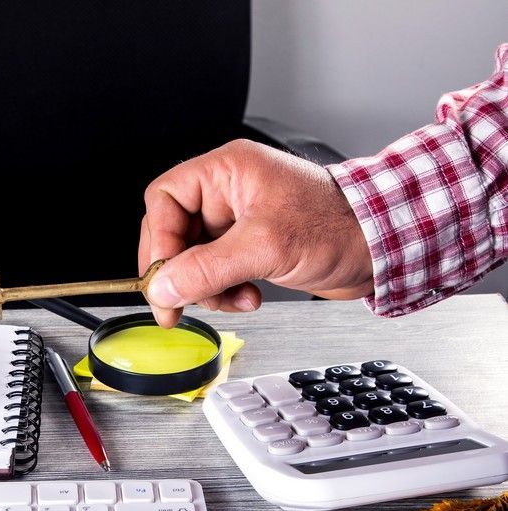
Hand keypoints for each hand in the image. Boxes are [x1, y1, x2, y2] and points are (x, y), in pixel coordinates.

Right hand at [138, 139, 373, 327]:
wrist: (386, 245)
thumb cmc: (341, 225)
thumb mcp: (264, 248)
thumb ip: (206, 269)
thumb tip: (162, 287)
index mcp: (227, 171)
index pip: (164, 200)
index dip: (159, 242)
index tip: (164, 278)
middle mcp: (228, 192)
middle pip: (174, 232)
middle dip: (179, 271)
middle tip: (177, 303)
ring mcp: (239, 220)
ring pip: (193, 257)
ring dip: (206, 287)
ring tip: (232, 299)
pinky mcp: (251, 246)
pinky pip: (216, 270)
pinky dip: (224, 291)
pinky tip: (248, 298)